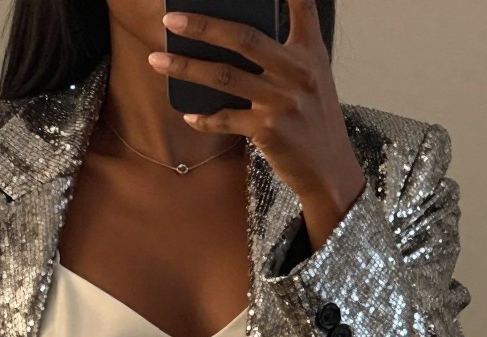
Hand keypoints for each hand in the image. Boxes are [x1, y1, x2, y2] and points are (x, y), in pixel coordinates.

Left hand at [151, 2, 366, 246]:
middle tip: (170, 21)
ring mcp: (282, 101)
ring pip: (225, 77)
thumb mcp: (315, 78)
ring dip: (186, 68)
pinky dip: (204, 119)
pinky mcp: (269, 131)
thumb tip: (237, 41)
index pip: (302, 6)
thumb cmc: (314, 121)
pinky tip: (189, 115)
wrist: (329, 170)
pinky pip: (226, 119)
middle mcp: (297, 72)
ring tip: (157, 62)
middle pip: (243, 39)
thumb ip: (288, 54)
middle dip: (203, 26)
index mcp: (310, 53)